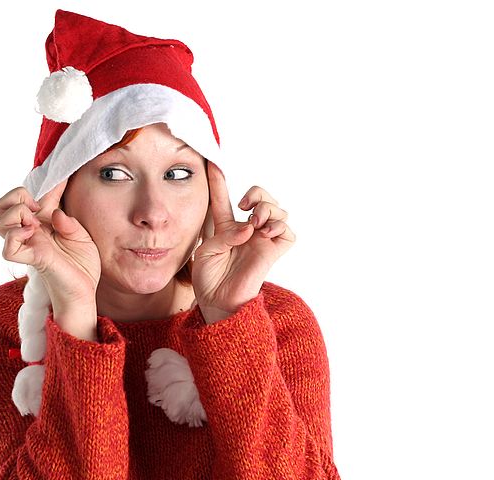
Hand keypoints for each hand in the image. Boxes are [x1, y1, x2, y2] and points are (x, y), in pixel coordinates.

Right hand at [0, 182, 100, 311]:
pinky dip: (15, 235)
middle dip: (15, 196)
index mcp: (42, 223)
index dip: (46, 183)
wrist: (85, 290)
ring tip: (35, 222)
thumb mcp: (82, 236)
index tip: (64, 178)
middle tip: (37, 208)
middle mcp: (30, 232)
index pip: (32, 196)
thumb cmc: (82, 265)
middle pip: (0, 206)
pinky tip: (32, 233)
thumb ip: (69, 221)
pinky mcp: (31, 259)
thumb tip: (55, 213)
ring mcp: (28, 245)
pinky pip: (7, 248)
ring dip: (15, 213)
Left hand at [191, 161, 295, 322]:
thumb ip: (225, 234)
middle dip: (258, 193)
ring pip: (278, 210)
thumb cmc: (208, 280)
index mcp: (226, 228)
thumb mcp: (206, 251)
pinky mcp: (273, 252)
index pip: (224, 199)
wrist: (218, 302)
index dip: (219, 181)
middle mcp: (247, 231)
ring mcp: (262, 241)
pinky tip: (265, 232)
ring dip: (267, 208)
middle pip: (262, 198)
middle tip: (244, 205)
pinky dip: (279, 225)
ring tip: (254, 223)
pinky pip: (287, 231)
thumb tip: (250, 227)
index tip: (212, 162)